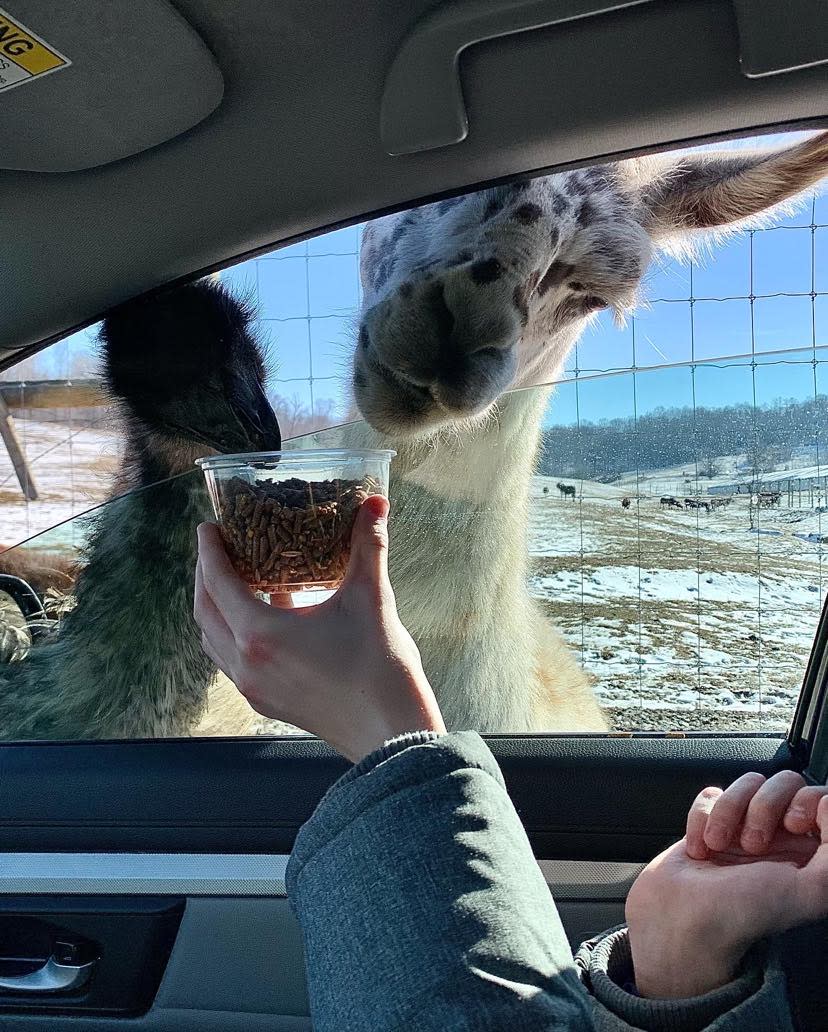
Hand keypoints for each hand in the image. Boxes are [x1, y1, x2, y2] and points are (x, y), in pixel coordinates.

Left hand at [194, 495, 445, 761]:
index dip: (209, 551)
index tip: (208, 527)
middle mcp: (247, 662)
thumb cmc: (380, 669)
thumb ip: (368, 546)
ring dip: (216, 606)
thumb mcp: (371, 599)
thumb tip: (375, 503)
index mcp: (261, 633)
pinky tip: (266, 617)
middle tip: (218, 548)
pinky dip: (234, 632)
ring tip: (235, 580)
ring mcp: (253, 687)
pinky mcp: (267, 701)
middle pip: (205, 611)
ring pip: (214, 639)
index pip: (217, 582)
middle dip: (205, 575)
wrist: (391, 733)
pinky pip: (232, 660)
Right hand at [626, 770, 827, 998]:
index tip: (792, 825)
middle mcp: (780, 837)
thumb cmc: (743, 914)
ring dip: (727, 813)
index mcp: (810, 853)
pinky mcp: (709, 822)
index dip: (805, 802)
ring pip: (746, 783)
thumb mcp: (810, 891)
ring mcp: (742, 827)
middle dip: (763, 806)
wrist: (680, 920)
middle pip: (783, 782)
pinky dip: (701, 818)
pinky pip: (710, 794)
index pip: (819, 798)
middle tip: (752, 843)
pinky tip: (700, 849)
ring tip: (718, 847)